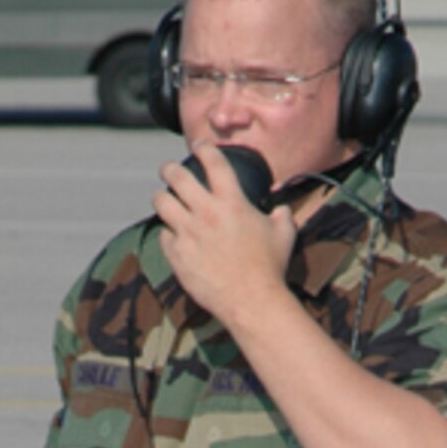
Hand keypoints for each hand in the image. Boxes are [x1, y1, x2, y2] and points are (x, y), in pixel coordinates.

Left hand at [153, 142, 296, 327]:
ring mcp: (188, 234)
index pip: (213, 161)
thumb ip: (281, 215)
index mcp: (232, 201)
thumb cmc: (270, 267)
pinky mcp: (178, 257)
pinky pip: (164, 237)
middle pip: (176, 176)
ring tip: (163, 200)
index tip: (199, 146)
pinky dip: (168, 234)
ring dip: (162, 198)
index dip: (203, 148)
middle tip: (168, 170)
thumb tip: (280, 209)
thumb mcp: (285, 234)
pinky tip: (173, 236)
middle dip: (169, 168)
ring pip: (161, 203)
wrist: (252, 301)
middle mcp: (206, 213)